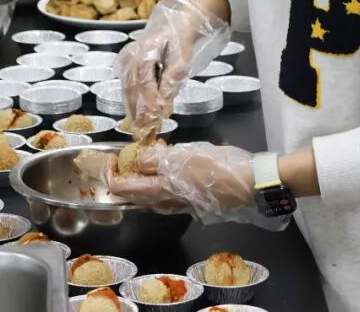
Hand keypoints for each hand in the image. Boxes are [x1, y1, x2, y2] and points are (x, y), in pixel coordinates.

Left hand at [107, 142, 287, 229]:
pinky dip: (157, 180)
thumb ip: (156, 158)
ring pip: (149, 194)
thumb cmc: (218, 169)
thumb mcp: (184, 156)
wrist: (251, 185)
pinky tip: (167, 165)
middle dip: (122, 175)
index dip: (109, 172)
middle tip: (123, 155)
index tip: (108, 155)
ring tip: (144, 156)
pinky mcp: (192, 201)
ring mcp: (179, 204)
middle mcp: (165, 202)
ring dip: (140, 178)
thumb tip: (136, 157)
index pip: (121, 187)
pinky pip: (165, 193)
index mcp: (159, 191)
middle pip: (133, 194)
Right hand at [117, 0, 228, 142]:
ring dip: (133, 111)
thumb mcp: (182, 62)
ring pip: (127, 90)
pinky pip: (127, 87)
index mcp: (146, 50)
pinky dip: (132, 103)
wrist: (174, 26)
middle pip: (132, 88)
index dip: (149, 103)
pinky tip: (137, 117)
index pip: (145, 82)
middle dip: (138, 112)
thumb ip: (171, 83)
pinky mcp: (124, 65)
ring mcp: (125, 59)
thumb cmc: (180, 43)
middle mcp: (131, 55)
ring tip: (140, 130)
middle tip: (145, 133)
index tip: (155, 120)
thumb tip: (164, 106)